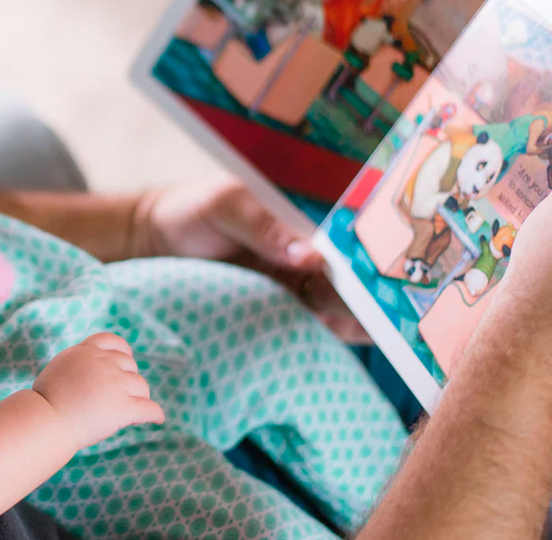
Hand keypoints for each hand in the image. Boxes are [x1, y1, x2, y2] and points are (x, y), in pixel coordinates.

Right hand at [31, 333, 164, 448]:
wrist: (46, 419)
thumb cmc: (45, 401)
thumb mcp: (60, 367)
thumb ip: (80, 363)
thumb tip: (92, 370)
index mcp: (86, 351)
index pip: (113, 341)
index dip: (122, 352)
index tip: (124, 363)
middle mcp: (103, 363)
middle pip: (130, 366)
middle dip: (128, 379)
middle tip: (121, 396)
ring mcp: (115, 384)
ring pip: (141, 387)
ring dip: (139, 398)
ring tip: (131, 411)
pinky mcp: (123, 407)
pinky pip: (149, 409)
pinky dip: (155, 414)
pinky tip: (157, 419)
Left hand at [138, 178, 369, 342]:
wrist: (154, 239)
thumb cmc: (191, 211)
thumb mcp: (224, 206)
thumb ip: (263, 227)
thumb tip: (309, 255)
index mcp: (301, 224)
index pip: (346, 246)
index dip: (371, 263)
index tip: (391, 283)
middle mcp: (305, 256)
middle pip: (348, 281)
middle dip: (373, 298)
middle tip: (397, 319)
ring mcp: (291, 285)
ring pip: (335, 307)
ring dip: (358, 321)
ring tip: (388, 338)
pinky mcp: (274, 310)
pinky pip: (308, 325)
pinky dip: (328, 336)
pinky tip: (349, 345)